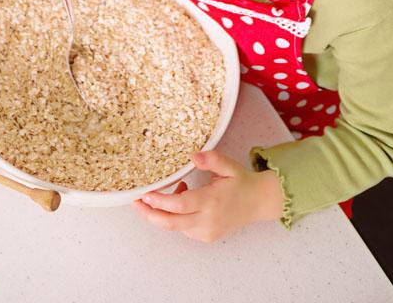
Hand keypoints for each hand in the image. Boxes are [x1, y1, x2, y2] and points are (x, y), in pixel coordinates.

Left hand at [132, 150, 283, 241]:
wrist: (258, 203)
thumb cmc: (241, 182)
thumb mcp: (229, 165)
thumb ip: (211, 159)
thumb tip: (193, 155)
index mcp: (211, 201)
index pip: (179, 205)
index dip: (159, 201)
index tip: (144, 194)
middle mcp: (208, 220)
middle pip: (171, 223)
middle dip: (149, 213)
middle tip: (135, 202)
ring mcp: (207, 232)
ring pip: (175, 226)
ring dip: (163, 212)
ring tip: (162, 193)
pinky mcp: (206, 237)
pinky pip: (184, 228)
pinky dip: (176, 216)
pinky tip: (181, 198)